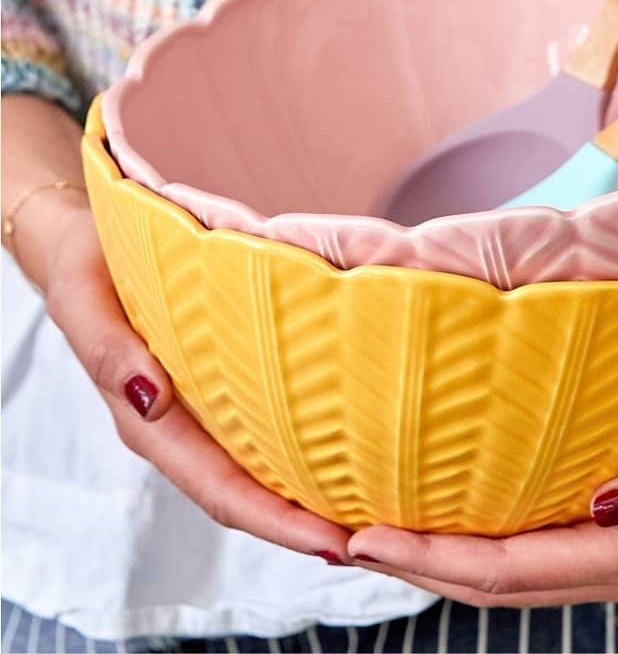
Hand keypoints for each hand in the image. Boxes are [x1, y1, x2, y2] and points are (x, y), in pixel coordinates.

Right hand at [3, 96, 353, 564]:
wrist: (86, 238)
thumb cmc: (86, 265)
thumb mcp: (84, 301)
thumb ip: (109, 351)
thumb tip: (150, 398)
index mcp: (148, 419)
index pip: (218, 486)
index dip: (274, 519)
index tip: (330, 537)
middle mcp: (180, 424)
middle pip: (247, 492)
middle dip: (304, 520)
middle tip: (374, 533)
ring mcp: (201, 407)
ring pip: (258, 465)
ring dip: (308, 489)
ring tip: (373, 501)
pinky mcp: (220, 380)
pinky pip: (263, 423)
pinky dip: (301, 443)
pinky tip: (344, 442)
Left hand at [346, 348, 617, 605]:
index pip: (516, 569)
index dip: (435, 558)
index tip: (359, 536)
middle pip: (500, 578)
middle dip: (419, 562)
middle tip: (337, 534)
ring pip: (517, 565)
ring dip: (446, 552)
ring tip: (378, 525)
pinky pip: (546, 539)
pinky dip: (491, 533)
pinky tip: (466, 507)